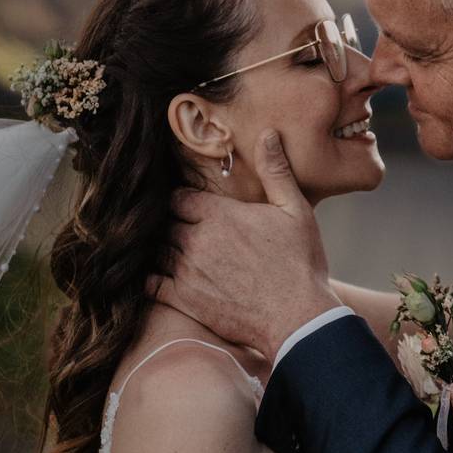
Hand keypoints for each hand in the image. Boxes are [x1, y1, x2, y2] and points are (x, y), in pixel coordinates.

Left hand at [155, 132, 336, 363]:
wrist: (298, 318)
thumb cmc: (301, 263)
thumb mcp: (295, 210)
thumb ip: (276, 171)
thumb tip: (268, 134)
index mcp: (219, 214)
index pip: (179, 198)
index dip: (184, 202)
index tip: (192, 208)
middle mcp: (196, 240)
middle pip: (165, 223)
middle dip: (173, 225)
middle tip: (181, 230)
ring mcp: (187, 271)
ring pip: (157, 250)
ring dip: (163, 249)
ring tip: (173, 252)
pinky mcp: (184, 300)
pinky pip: (151, 284)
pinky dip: (151, 278)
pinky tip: (160, 278)